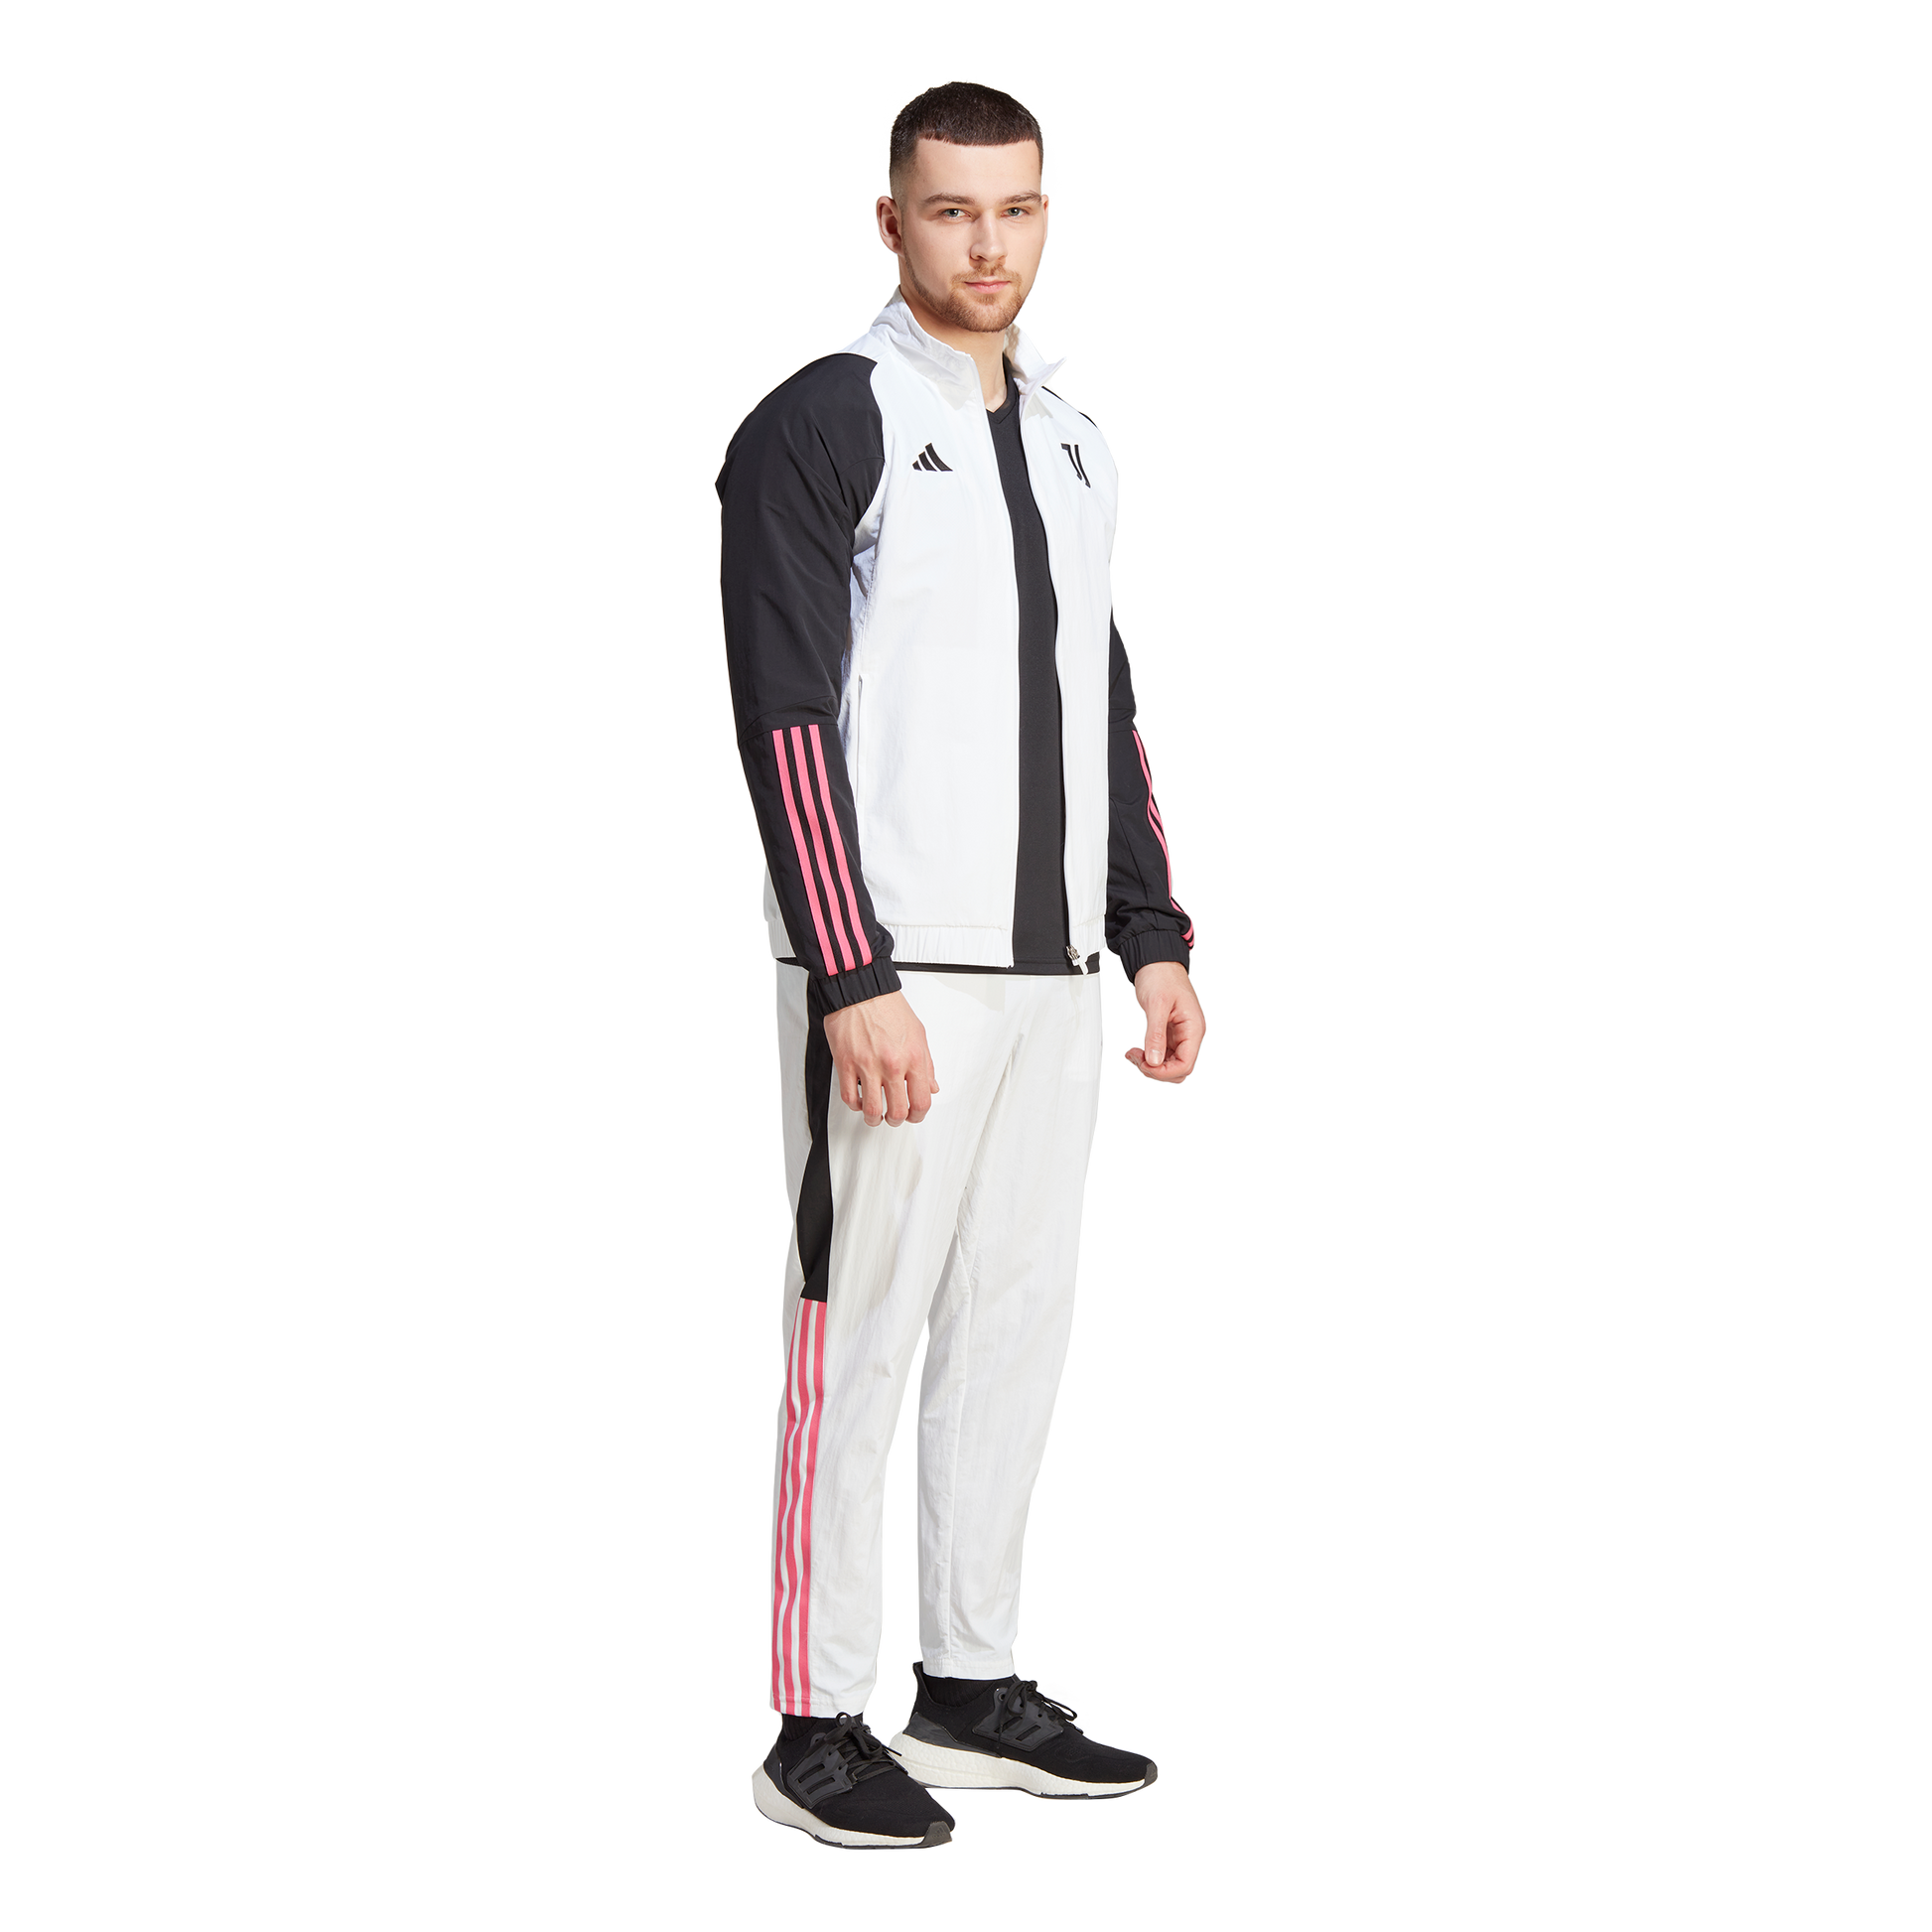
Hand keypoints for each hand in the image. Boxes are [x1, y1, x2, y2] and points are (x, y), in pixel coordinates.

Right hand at [823, 990, 940, 1126]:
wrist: (860, 990)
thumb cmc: (887, 1007)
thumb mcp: (919, 1033)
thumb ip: (927, 1064)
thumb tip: (931, 1086)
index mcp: (913, 1058)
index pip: (921, 1101)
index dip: (918, 1115)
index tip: (914, 1115)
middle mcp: (892, 1064)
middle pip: (897, 1111)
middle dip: (896, 1120)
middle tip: (894, 1116)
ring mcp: (867, 1065)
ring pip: (871, 1110)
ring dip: (874, 1118)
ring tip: (875, 1115)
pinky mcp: (845, 1063)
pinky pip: (849, 1097)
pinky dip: (855, 1105)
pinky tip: (859, 1100)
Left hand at [1123, 961, 1205, 1085]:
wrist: (1156, 960)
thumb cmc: (1161, 975)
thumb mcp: (1156, 1004)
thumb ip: (1156, 1034)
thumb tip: (1155, 1061)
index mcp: (1193, 1028)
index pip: (1185, 1065)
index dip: (1164, 1071)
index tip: (1146, 1064)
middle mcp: (1189, 1034)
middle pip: (1178, 1068)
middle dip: (1156, 1069)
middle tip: (1137, 1057)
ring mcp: (1179, 1034)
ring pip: (1169, 1063)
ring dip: (1151, 1064)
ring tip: (1133, 1053)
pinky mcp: (1169, 1032)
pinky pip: (1162, 1053)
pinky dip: (1149, 1055)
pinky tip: (1136, 1050)